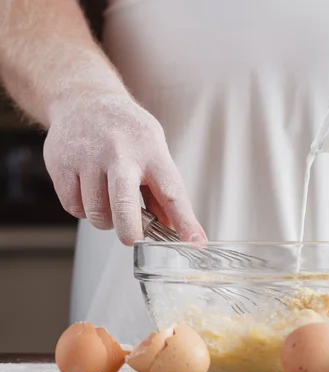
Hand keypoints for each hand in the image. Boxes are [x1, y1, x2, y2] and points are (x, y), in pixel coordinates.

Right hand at [43, 93, 206, 244]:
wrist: (84, 100)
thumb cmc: (126, 131)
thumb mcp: (154, 150)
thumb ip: (161, 189)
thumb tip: (172, 227)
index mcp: (151, 151)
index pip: (173, 192)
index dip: (185, 221)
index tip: (195, 242)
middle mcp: (119, 154)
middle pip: (125, 206)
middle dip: (131, 232)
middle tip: (133, 239)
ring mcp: (88, 158)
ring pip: (97, 214)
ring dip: (106, 219)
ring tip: (109, 201)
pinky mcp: (61, 164)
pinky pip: (74, 208)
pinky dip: (83, 209)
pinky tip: (89, 191)